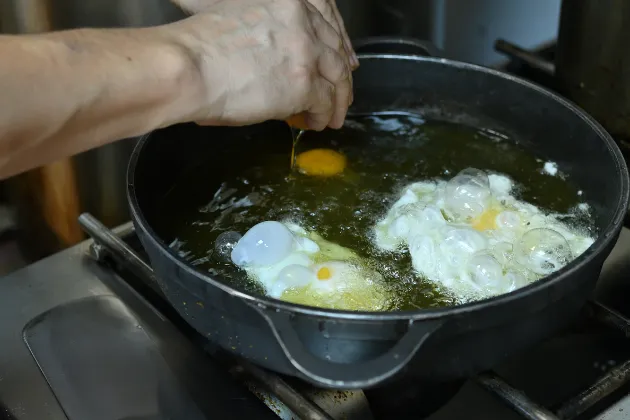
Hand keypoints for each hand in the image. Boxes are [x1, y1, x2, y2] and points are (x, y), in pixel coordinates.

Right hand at [166, 0, 352, 129]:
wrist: (187, 66)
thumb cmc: (197, 48)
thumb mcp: (241, 21)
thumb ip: (269, 34)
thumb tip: (275, 63)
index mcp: (286, 1)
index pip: (324, 21)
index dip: (334, 44)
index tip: (337, 59)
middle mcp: (302, 21)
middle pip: (335, 49)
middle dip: (340, 75)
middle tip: (340, 92)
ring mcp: (306, 52)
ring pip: (337, 78)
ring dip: (338, 100)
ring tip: (334, 116)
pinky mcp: (304, 83)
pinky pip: (325, 103)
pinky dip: (324, 115)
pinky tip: (316, 123)